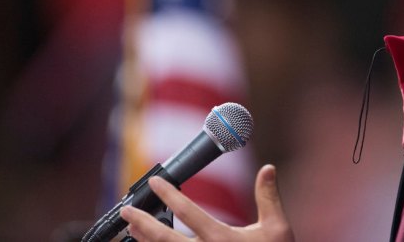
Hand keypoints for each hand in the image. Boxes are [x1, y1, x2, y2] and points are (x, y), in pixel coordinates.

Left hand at [120, 164, 293, 240]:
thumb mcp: (277, 228)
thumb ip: (268, 197)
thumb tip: (268, 168)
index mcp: (222, 239)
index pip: (188, 211)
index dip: (168, 194)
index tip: (154, 182)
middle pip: (164, 238)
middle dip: (142, 223)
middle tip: (126, 210)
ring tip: (130, 230)